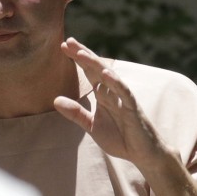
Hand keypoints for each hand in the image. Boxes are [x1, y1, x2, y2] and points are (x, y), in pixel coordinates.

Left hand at [53, 37, 165, 165]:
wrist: (141, 154)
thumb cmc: (120, 138)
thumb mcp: (91, 126)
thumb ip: (76, 113)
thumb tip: (55, 100)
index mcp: (103, 94)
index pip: (89, 71)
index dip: (77, 59)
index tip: (63, 46)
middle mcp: (112, 91)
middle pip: (97, 68)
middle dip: (83, 54)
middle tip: (68, 41)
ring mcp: (123, 98)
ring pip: (109, 76)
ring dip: (95, 64)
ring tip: (81, 53)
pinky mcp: (132, 108)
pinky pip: (124, 92)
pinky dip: (115, 82)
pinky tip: (106, 73)